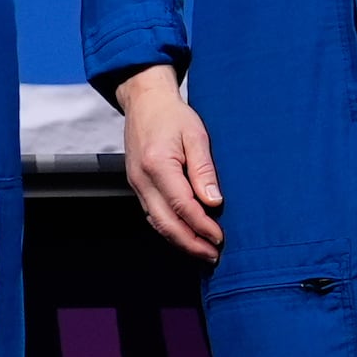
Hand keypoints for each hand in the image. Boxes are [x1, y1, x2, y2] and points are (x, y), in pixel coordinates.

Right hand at [117, 66, 222, 260]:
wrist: (145, 102)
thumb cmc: (172, 115)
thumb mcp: (196, 135)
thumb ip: (204, 170)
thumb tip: (214, 201)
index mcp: (158, 164)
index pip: (182, 205)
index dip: (202, 226)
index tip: (220, 237)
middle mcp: (142, 179)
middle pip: (165, 223)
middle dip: (191, 243)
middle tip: (213, 255)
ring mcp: (136, 184)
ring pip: (157, 223)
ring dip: (180, 240)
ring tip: (203, 251)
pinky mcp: (137, 186)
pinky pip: (152, 214)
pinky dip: (169, 229)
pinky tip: (185, 234)